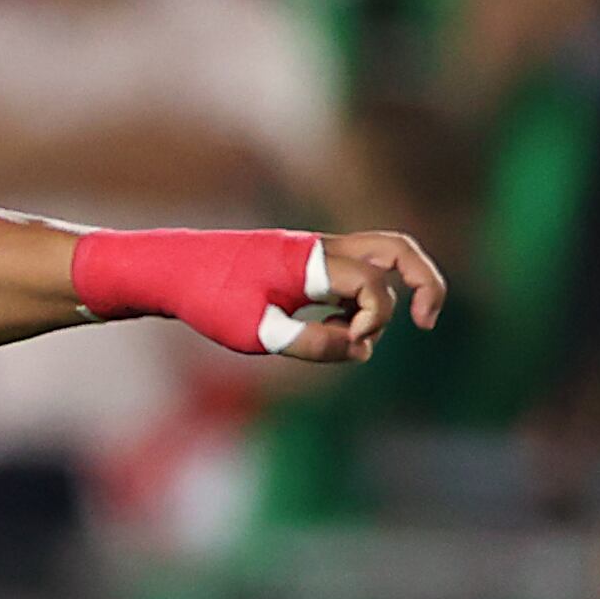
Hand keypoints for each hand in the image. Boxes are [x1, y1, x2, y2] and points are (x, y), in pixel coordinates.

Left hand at [70, 225, 447, 365]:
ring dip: (387, 296)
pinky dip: (358, 301)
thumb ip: (310, 344)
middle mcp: (321, 248)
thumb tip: (358, 350)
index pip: (373, 285)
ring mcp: (315, 252)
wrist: (170, 268)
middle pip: (398, 249)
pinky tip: (331, 330)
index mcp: (312, 260)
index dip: (374, 322)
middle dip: (426, 282)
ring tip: (360, 336)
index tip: (349, 347)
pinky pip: (352, 272)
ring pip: (379, 257)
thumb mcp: (254, 334)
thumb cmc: (207, 298)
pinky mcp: (304, 263)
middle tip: (429, 321)